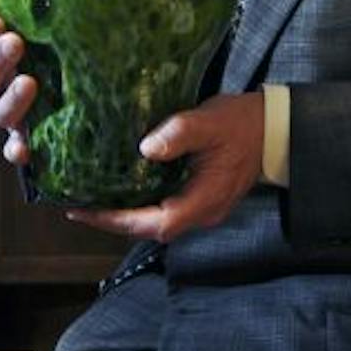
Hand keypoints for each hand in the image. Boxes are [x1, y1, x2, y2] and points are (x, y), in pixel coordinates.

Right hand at [0, 0, 35, 163]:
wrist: (62, 58)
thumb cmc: (25, 32)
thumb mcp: (0, 10)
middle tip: (16, 41)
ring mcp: (9, 114)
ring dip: (11, 101)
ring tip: (30, 82)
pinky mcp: (30, 134)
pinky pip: (17, 147)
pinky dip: (17, 151)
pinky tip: (24, 150)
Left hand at [66, 91, 264, 242]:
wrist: (272, 129)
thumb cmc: (241, 125)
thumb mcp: (209, 122)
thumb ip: (179, 134)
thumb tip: (145, 149)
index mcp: (202, 200)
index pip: (155, 223)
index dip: (118, 220)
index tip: (87, 211)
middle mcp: (200, 212)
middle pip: (149, 228)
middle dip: (113, 220)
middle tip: (78, 205)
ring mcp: (200, 207)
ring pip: (155, 220)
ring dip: (125, 213)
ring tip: (92, 199)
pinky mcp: (198, 197)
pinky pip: (163, 208)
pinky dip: (139, 203)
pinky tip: (121, 187)